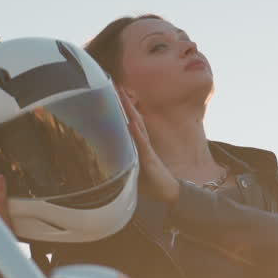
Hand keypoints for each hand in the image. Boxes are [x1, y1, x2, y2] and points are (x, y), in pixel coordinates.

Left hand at [117, 86, 180, 204]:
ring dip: (130, 111)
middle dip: (125, 102)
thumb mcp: (133, 171)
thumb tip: (108, 160)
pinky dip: (137, 132)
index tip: (113, 93)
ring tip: (122, 95)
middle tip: (115, 84)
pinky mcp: (149, 159)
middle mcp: (143, 143)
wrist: (170, 192)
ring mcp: (146, 150)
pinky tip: (132, 122)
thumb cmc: (152, 183)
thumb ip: (123, 162)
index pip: (129, 122)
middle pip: (133, 118)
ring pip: (137, 125)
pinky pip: (142, 144)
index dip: (122, 108)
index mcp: (139, 144)